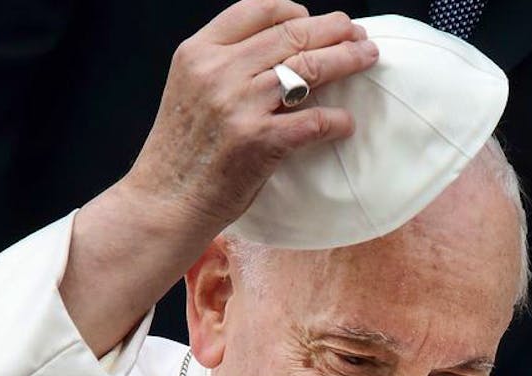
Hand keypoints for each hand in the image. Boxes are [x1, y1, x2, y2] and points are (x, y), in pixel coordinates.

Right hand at [126, 0, 378, 228]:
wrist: (164, 202)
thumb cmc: (181, 152)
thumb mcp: (190, 90)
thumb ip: (225, 67)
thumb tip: (278, 52)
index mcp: (199, 52)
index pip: (256, 11)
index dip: (292, 11)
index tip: (312, 19)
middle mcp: (218, 71)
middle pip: (291, 34)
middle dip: (333, 30)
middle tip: (358, 33)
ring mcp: (239, 105)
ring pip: (309, 68)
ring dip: (347, 59)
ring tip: (367, 57)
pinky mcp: (259, 141)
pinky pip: (313, 120)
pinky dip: (337, 120)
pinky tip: (346, 123)